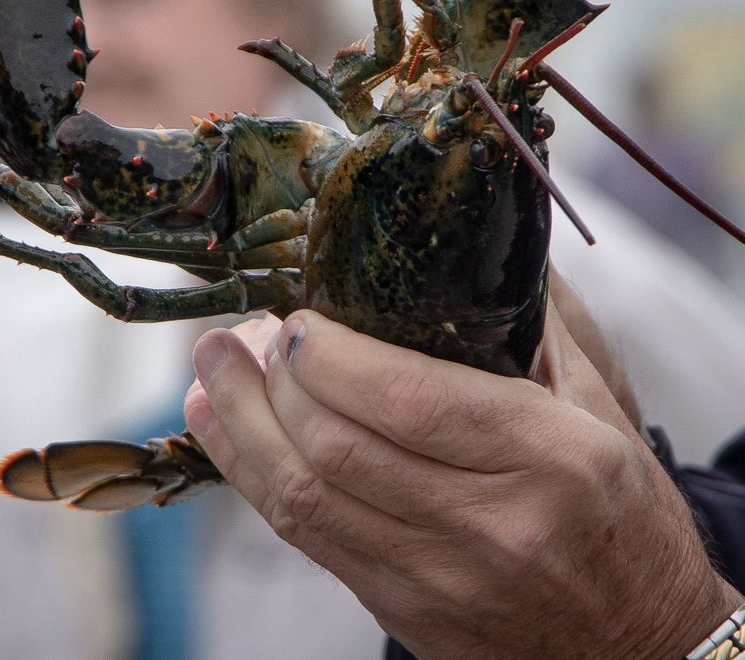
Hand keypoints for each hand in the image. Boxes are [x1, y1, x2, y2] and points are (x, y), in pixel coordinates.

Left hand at [184, 300, 739, 658]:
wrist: (642, 650)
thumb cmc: (616, 511)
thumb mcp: (600, 407)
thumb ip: (536, 318)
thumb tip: (463, 232)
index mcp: (551, 460)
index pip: (412, 401)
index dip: (332, 357)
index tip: (294, 316)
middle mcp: (493, 526)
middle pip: (341, 446)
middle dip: (270, 381)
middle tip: (239, 331)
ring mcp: (441, 579)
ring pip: (306, 497)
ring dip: (240, 424)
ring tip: (208, 367)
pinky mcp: (403, 612)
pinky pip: (306, 537)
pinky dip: (250, 475)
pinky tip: (217, 425)